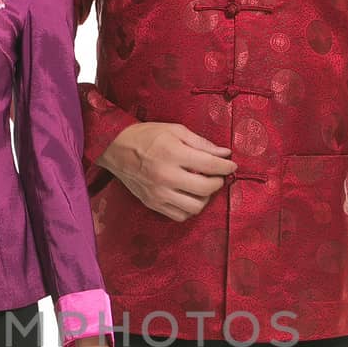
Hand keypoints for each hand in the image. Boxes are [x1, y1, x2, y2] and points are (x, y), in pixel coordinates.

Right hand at [99, 122, 235, 220]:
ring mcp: (158, 193)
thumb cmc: (147, 136)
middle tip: (218, 176)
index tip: (231, 165)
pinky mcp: (152, 203)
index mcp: (173, 154)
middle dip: (218, 182)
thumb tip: (224, 153)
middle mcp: (166, 176)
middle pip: (206, 189)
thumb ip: (201, 143)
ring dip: (205, 198)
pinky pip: (179, 215)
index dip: (226, 166)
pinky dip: (189, 208)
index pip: (210, 165)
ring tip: (203, 186)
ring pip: (194, 207)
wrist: (116, 148)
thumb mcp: (175, 130)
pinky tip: (189, 196)